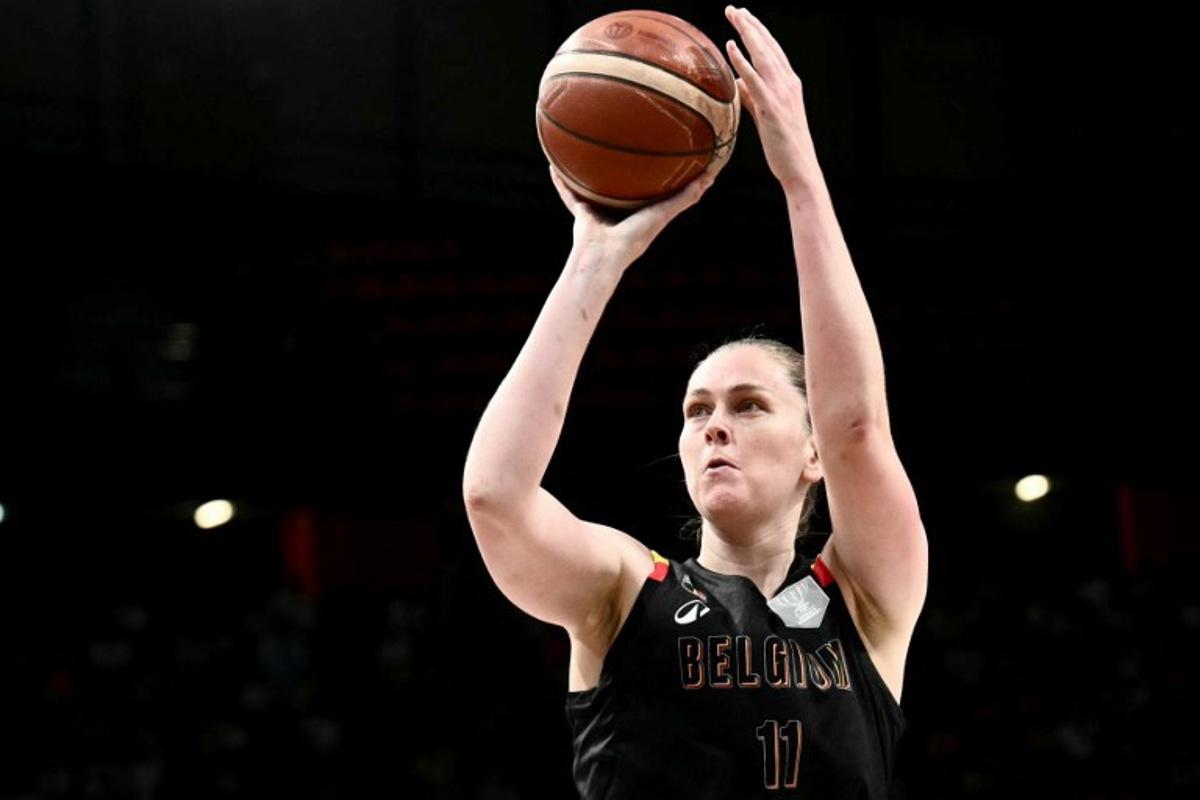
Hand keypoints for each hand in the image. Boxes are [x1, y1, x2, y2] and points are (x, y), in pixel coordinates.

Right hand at [549, 162, 718, 271]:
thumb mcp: (664, 212)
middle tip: (622, 147)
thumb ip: (686, 197)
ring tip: (583, 151)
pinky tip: (553, 163)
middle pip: (619, 188)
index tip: (658, 159)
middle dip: (620, 172)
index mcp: (638, 215)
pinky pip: (568, 193)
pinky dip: (560, 181)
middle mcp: (617, 214)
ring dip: (587, 174)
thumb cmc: (636, 238)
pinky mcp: (580, 213)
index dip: (653, 178)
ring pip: (591, 188)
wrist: (604, 255)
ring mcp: (597, 213)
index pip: (648, 193)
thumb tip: (711, 177)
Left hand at [723, 6, 822, 192]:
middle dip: (750, 24)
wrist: (800, 168)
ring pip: (763, 56)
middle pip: (767, 46)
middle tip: (733, 8)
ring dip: (747, 33)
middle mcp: (788, 83)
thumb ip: (752, 97)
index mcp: (789, 84)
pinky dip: (743, 62)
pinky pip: (755, 80)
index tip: (743, 16)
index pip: (772, 50)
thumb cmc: (783, 146)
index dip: (758, 31)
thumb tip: (737, 83)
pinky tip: (731, 47)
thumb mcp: (766, 116)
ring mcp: (781, 94)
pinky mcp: (771, 108)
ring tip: (733, 16)